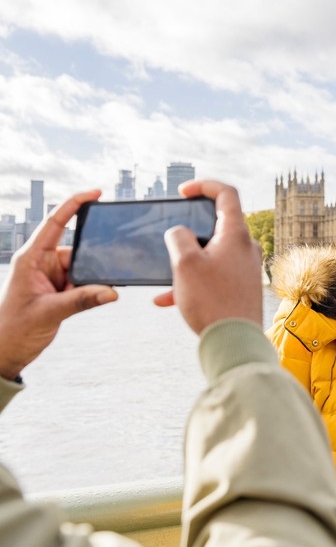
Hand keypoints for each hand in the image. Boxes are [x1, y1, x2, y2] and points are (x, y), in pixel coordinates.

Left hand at [0, 189, 118, 380]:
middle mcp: (42, 263)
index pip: (55, 222)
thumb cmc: (12, 330)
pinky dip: (94, 287)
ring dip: (94, 276)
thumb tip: (113, 292)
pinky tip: (101, 294)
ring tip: (98, 289)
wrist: (4, 353)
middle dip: (94, 254)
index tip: (96, 193)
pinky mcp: (61, 289)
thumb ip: (82, 301)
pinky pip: (85, 281)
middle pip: (77, 247)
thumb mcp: (48, 313)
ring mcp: (52, 276)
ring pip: (84, 266)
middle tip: (110, 261)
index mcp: (31, 258)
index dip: (75, 204)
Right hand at [154, 180, 262, 334]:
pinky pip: (215, 275)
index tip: (183, 192)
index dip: (204, 185)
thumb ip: (178, 238)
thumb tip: (180, 232)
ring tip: (166, 277)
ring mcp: (247, 266)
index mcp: (236, 234)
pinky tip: (167, 299)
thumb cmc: (212, 301)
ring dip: (187, 262)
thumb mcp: (185, 264)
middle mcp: (246, 247)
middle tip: (172, 237)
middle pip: (218, 224)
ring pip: (212, 253)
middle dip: (190, 230)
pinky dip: (193, 281)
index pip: (226, 193)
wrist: (235, 342)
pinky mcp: (243, 285)